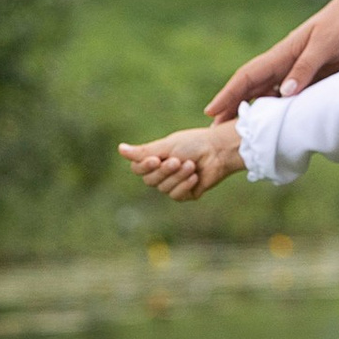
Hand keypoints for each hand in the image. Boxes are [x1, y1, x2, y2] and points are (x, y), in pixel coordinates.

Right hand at [119, 120, 244, 203]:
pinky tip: (195, 177)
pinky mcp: (186, 194)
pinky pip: (177, 195)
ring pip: (164, 189)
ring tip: (191, 165)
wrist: (218, 151)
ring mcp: (174, 185)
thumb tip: (120, 149)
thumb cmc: (193, 143)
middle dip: (165, 171)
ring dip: (178, 177)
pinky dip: (185, 185)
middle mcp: (162, 173)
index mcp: (155, 159)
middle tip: (179, 160)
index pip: (138, 169)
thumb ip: (144, 152)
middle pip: (150, 181)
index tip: (156, 159)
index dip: (145, 166)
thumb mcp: (167, 146)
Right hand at [205, 0, 338, 121]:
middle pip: (252, 88)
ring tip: (241, 131)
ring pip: (268, 94)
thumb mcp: (325, 46)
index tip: (210, 111)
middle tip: (215, 130)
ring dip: (253, 111)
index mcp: (283, 54)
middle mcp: (285, 64)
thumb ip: (305, 68)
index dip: (228, 95)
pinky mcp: (312, 76)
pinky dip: (278, 110)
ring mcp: (297, 70)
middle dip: (232, 107)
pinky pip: (289, 97)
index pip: (247, 77)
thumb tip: (284, 93)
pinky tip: (276, 123)